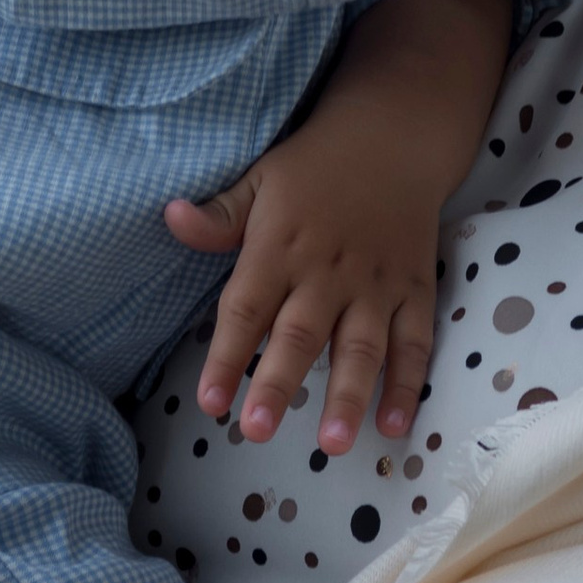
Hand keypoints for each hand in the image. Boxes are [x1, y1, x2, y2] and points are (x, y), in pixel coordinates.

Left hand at [165, 136, 438, 453]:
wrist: (393, 137)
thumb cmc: (315, 166)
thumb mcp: (260, 179)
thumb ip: (219, 214)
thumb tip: (169, 218)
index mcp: (280, 247)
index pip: (246, 308)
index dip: (226, 356)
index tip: (208, 402)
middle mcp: (327, 272)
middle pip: (299, 334)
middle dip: (277, 384)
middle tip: (256, 432)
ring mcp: (375, 284)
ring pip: (360, 347)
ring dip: (347, 396)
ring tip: (331, 444)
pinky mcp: (413, 290)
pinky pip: (414, 342)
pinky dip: (407, 384)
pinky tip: (395, 427)